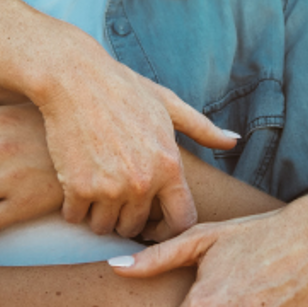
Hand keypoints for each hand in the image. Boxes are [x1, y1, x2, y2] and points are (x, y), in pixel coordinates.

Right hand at [0, 40, 237, 239]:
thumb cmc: (123, 88)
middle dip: (128, 217)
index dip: (168, 228)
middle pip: (137, 227)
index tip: (154, 223)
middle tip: (117, 199)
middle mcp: (142, 183)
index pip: (181, 222)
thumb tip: (234, 141)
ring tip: (96, 193)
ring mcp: (109, 188)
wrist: (74, 78)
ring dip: (99, 215)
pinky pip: (75, 217)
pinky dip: (73, 207)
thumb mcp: (168, 104)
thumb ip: (202, 129)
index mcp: (169, 167)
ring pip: (105, 227)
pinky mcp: (77, 187)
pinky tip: (75, 186)